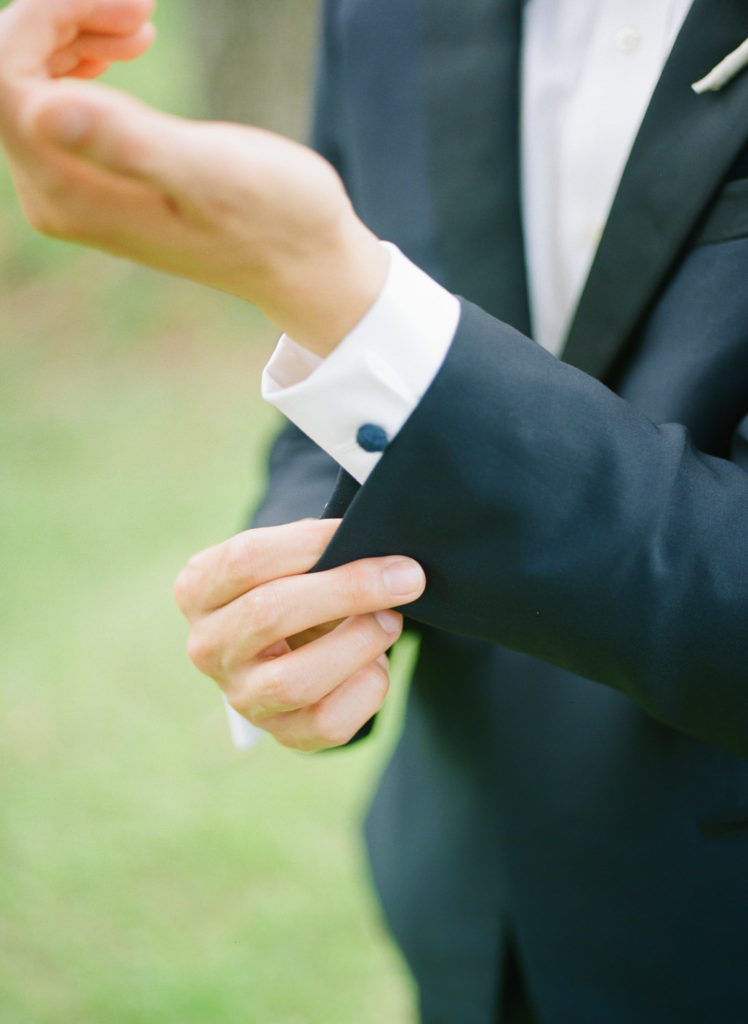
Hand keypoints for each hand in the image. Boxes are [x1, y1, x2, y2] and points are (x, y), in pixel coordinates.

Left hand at [0, 0, 388, 354]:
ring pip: (29, 81)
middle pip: (9, 74)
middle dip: (61, 19)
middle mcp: (55, 197)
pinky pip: (53, 101)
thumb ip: (131, 144)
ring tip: (142, 23)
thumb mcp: (214, 175)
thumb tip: (43, 109)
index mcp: (70, 193)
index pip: (4, 77)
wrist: (303, 262)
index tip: (131, 7)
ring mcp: (70, 191)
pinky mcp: (92, 181)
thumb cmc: (276, 220)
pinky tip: (129, 47)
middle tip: (142, 10)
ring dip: (74, 32)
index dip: (48, 19)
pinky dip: (83, 58)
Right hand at [173, 519, 425, 751]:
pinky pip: (329, 722)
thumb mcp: (293, 558)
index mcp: (198, 589)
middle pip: (268, 614)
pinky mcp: (282, 733)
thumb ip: (322, 548)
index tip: (361, 532)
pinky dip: (367, 687)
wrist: (293, 641)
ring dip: (359, 643)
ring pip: (295, 680)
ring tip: (390, 620)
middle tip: (405, 577)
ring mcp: (241, 696)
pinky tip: (376, 663)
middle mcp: (208, 647)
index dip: (310, 543)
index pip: (246, 559)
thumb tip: (385, 562)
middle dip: (348, 590)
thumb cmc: (296, 584)